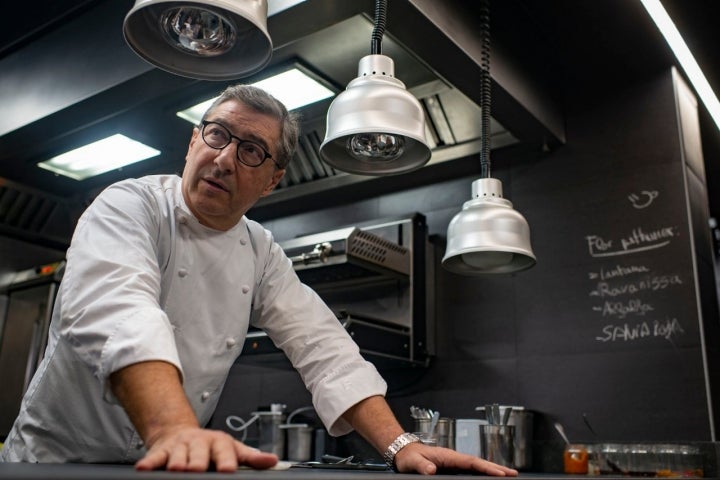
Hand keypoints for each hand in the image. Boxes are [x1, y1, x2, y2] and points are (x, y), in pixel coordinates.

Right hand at [135, 425, 278, 471]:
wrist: (183, 433)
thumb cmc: (211, 447)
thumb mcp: (233, 449)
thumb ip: (251, 457)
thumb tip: (274, 462)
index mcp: (220, 442)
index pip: (225, 451)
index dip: (226, 460)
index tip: (228, 470)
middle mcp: (199, 442)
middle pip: (199, 453)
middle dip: (198, 461)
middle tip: (197, 469)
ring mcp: (180, 446)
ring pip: (178, 454)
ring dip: (176, 462)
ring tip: (176, 469)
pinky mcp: (163, 450)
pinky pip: (155, 457)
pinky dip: (150, 462)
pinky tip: (144, 468)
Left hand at [394, 443, 518, 475]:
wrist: (404, 452)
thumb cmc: (408, 456)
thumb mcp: (412, 462)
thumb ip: (421, 466)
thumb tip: (432, 471)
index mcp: (448, 456)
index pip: (471, 462)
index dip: (486, 467)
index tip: (500, 472)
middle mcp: (453, 458)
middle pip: (478, 463)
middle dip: (496, 468)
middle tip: (513, 473)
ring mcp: (454, 463)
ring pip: (476, 467)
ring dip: (491, 470)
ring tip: (507, 475)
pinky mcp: (451, 468)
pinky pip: (470, 470)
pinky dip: (481, 473)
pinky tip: (488, 477)